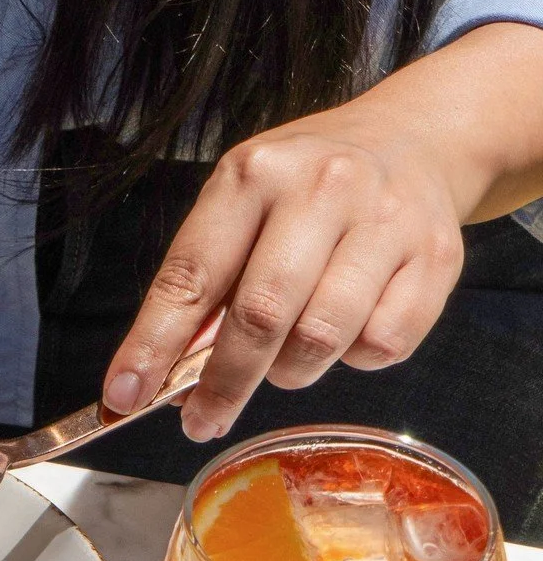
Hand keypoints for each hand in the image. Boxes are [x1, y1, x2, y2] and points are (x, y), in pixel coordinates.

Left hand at [101, 23, 542, 439]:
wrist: (415, 139)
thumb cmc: (306, 190)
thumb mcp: (242, 207)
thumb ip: (207, 283)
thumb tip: (166, 373)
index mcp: (253, 174)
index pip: (190, 275)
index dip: (153, 344)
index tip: (125, 395)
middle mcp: (321, 188)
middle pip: (260, 316)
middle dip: (223, 383)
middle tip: (202, 422)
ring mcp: (385, 221)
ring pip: (321, 339)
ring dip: (291, 373)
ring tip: (285, 361)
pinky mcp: (435, 257)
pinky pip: (381, 345)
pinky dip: (354, 358)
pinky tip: (349, 331)